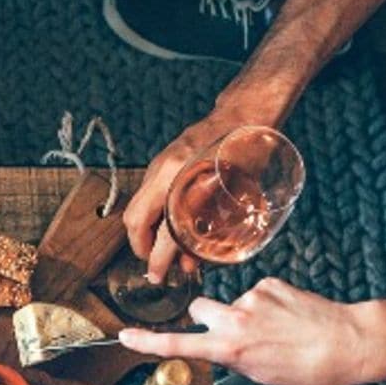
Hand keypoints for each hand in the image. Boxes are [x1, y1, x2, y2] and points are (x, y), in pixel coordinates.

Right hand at [118, 278, 367, 384]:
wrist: (347, 342)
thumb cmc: (307, 367)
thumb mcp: (260, 374)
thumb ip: (233, 357)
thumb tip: (224, 347)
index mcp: (229, 348)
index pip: (177, 343)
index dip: (147, 342)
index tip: (124, 336)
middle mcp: (234, 320)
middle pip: (199, 309)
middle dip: (208, 317)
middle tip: (234, 332)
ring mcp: (251, 298)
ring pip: (230, 302)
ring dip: (243, 313)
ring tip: (275, 328)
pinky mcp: (268, 284)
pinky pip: (255, 293)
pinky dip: (266, 304)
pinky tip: (287, 316)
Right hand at [124, 108, 267, 283]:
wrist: (246, 109)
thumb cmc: (251, 147)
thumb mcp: (241, 189)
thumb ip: (216, 225)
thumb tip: (195, 256)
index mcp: (186, 178)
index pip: (163, 230)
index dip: (159, 258)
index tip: (159, 275)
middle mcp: (165, 171)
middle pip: (134, 219)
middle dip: (140, 246)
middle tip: (155, 262)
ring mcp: (160, 164)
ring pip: (137, 207)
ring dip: (146, 231)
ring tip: (163, 247)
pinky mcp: (162, 161)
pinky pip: (147, 195)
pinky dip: (154, 214)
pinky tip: (171, 221)